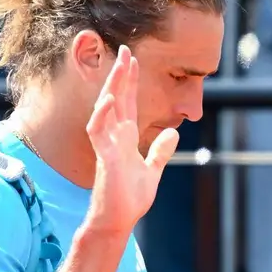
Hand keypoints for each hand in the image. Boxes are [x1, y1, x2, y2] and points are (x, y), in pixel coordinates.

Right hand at [85, 46, 178, 233]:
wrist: (118, 222)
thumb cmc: (129, 199)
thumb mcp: (152, 171)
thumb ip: (159, 152)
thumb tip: (173, 133)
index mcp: (125, 139)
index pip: (127, 103)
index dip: (130, 81)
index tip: (133, 59)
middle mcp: (114, 138)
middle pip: (116, 100)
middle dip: (120, 75)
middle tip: (125, 50)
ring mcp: (107, 147)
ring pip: (105, 110)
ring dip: (111, 88)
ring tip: (119, 68)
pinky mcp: (105, 159)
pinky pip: (98, 132)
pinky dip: (103, 116)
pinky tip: (110, 100)